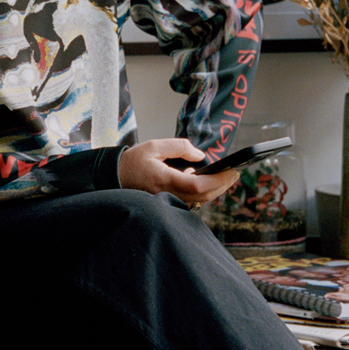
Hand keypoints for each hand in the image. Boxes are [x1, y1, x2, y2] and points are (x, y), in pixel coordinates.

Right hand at [117, 138, 238, 203]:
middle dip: (222, 185)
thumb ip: (179, 147)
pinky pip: (191, 201)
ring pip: (199, 201)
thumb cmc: (133, 161)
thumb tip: (200, 156)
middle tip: (234, 173)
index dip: (219, 180)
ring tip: (224, 175)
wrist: (114, 177)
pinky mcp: (168, 203)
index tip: (232, 171)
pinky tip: (205, 179)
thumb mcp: (154, 146)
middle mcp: (168, 195)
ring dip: (214, 189)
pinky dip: (203, 192)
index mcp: (165, 180)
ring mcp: (168, 202)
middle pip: (204, 196)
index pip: (198, 185)